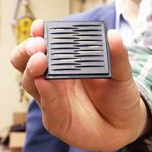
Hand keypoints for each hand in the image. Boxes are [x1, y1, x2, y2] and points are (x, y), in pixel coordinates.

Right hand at [10, 19, 148, 151]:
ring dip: (32, 70)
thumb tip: (113, 35)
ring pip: (30, 82)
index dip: (38, 34)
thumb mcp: (122, 73)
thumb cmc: (118, 95)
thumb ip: (117, 56)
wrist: (126, 125)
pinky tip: (45, 83)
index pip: (44, 43)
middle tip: (37, 45)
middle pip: (25, 61)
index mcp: (65, 60)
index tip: (40, 26)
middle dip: (26, 51)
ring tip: (40, 60)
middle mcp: (53, 77)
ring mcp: (52, 98)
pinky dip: (45, 93)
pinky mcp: (55, 119)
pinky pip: (46, 106)